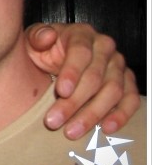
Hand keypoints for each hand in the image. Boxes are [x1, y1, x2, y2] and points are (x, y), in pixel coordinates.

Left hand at [25, 22, 140, 139]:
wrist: (52, 57)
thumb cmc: (42, 49)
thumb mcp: (32, 40)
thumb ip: (37, 37)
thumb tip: (47, 36)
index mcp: (82, 34)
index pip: (81, 52)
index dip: (72, 72)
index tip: (61, 91)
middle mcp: (104, 47)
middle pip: (95, 77)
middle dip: (74, 102)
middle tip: (54, 121)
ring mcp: (118, 65)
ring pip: (113, 91)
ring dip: (92, 114)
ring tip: (71, 131)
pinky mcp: (127, 83)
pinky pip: (131, 100)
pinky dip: (120, 115)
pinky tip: (105, 128)